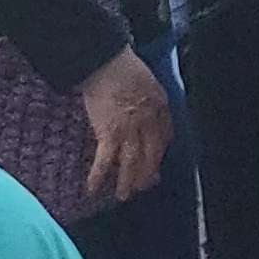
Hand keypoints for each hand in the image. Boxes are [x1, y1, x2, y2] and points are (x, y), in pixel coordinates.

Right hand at [77, 48, 171, 203]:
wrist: (107, 63)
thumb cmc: (124, 68)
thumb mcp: (148, 82)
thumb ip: (150, 100)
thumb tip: (145, 111)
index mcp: (160, 106)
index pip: (165, 135)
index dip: (160, 152)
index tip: (157, 162)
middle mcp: (149, 121)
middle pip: (151, 153)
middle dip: (148, 173)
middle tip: (145, 186)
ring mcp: (130, 129)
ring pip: (132, 161)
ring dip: (127, 181)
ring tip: (123, 195)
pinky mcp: (109, 132)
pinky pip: (105, 159)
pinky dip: (98, 175)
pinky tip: (93, 188)